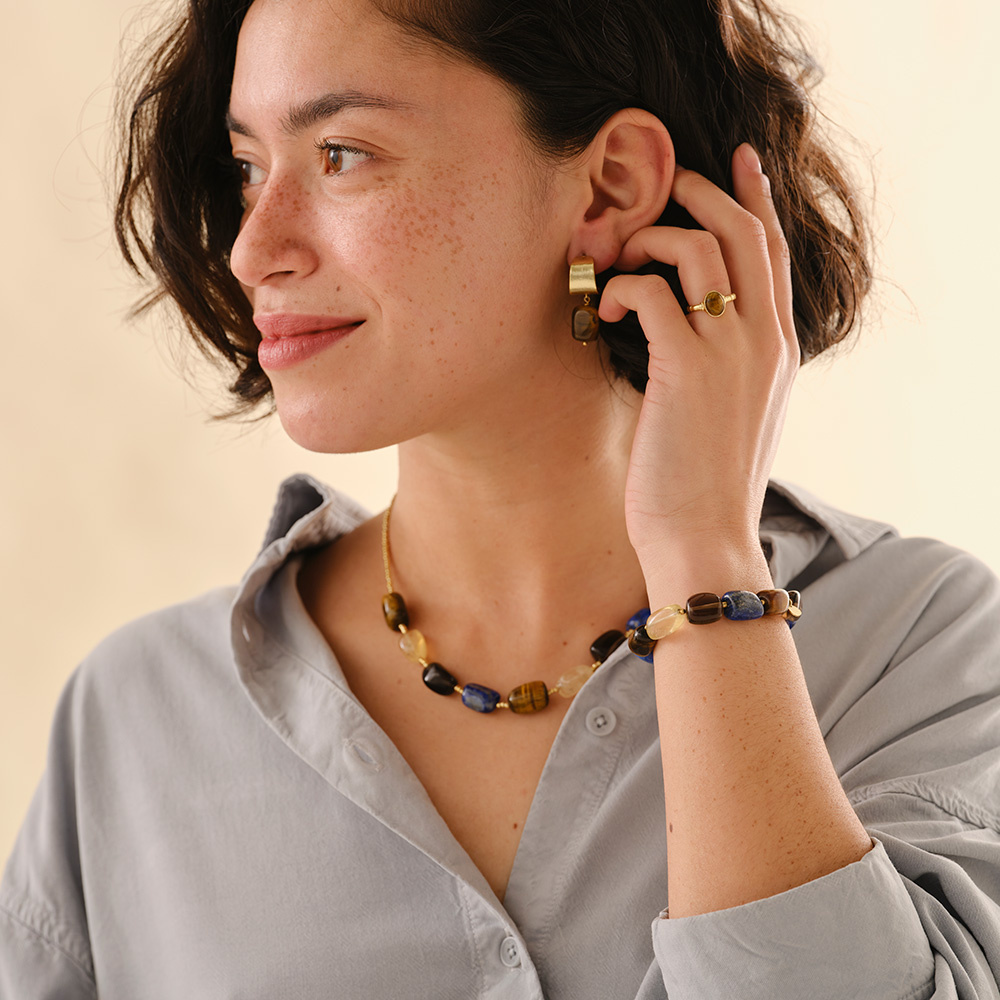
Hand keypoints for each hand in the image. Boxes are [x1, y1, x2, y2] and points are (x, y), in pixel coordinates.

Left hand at [598, 144, 798, 563]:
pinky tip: (605, 307)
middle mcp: (763, 341)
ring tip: (620, 255)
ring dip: (653, 237)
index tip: (739, 161)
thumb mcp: (736, 418)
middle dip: (702, 192)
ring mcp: (730, 352)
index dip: (756, 199)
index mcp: (778, 350)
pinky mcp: (686, 369)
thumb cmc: (707, 486)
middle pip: (744, 232)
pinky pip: (653, 293)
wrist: (706, 540)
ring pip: (700, 248)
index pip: (774, 254)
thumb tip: (695, 340)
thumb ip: (730, 369)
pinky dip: (623, 287)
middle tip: (665, 183)